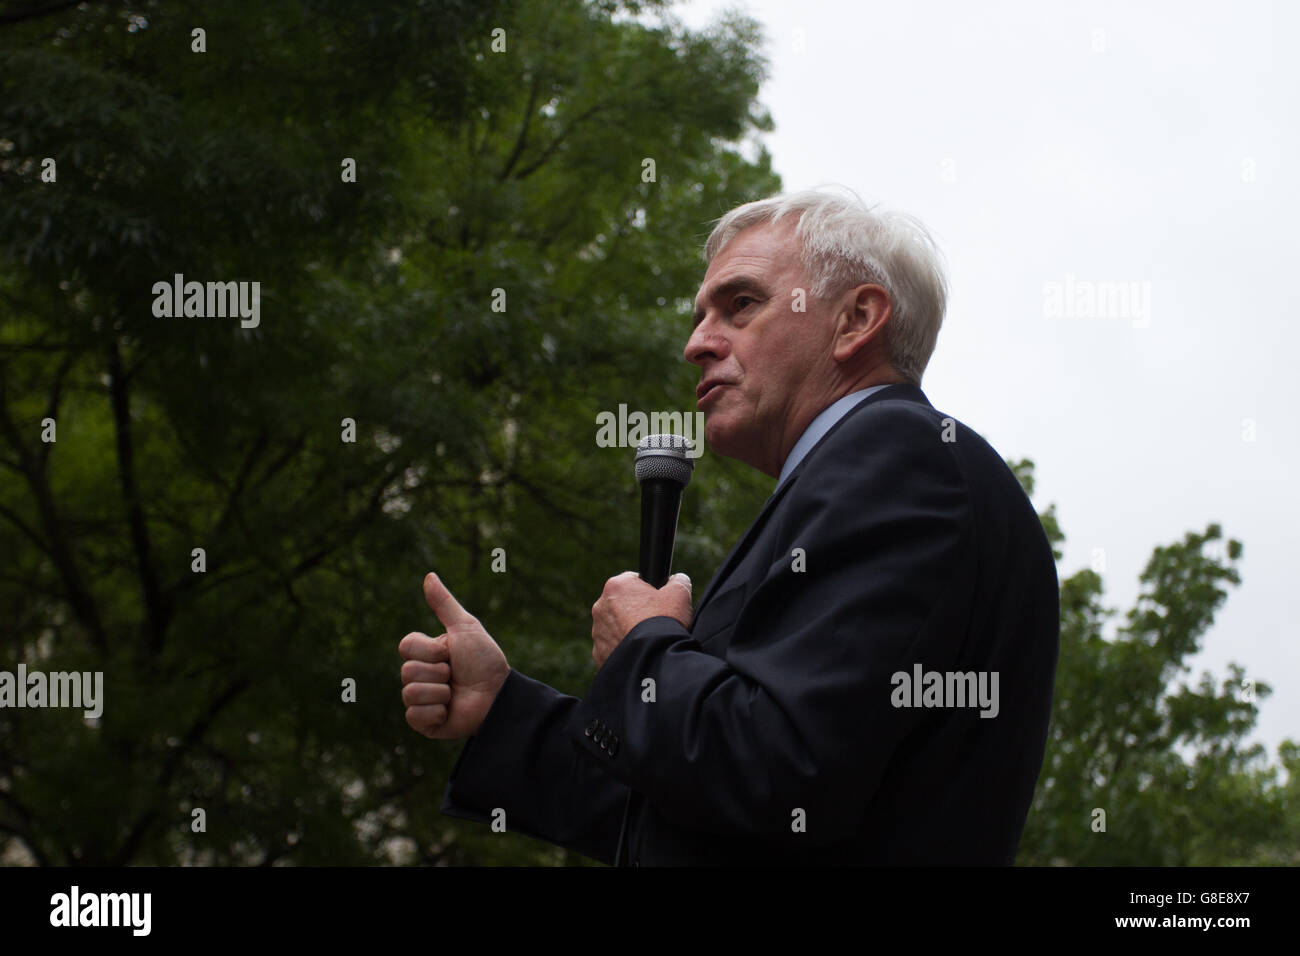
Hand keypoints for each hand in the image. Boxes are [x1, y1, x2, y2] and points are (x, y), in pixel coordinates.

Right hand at [399, 572, 509, 738]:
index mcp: (425, 654)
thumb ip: (445, 604)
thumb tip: (429, 575)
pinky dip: (436, 712)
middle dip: (439, 673)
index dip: (430, 650)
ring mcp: (420, 700)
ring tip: (455, 694)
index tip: (450, 652)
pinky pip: (414, 716)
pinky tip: (449, 711)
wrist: (498, 695)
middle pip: (407, 671)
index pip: (406, 646)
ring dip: (440, 693)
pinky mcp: (424, 723)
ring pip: (410, 693)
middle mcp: (419, 676)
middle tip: (456, 675)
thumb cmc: (484, 661)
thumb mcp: (465, 628)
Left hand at [590, 571, 691, 668]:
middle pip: (622, 604)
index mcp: (616, 586)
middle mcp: (601, 606)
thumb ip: (678, 581)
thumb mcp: (680, 593)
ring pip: (614, 627)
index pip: (633, 581)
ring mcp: (597, 631)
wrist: (654, 658)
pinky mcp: (599, 653)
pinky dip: (623, 649)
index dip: (648, 590)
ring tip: (647, 639)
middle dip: (636, 611)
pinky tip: (639, 651)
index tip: (658, 601)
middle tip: (654, 621)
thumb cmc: (664, 621)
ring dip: (627, 630)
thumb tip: (677, 580)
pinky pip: (612, 647)